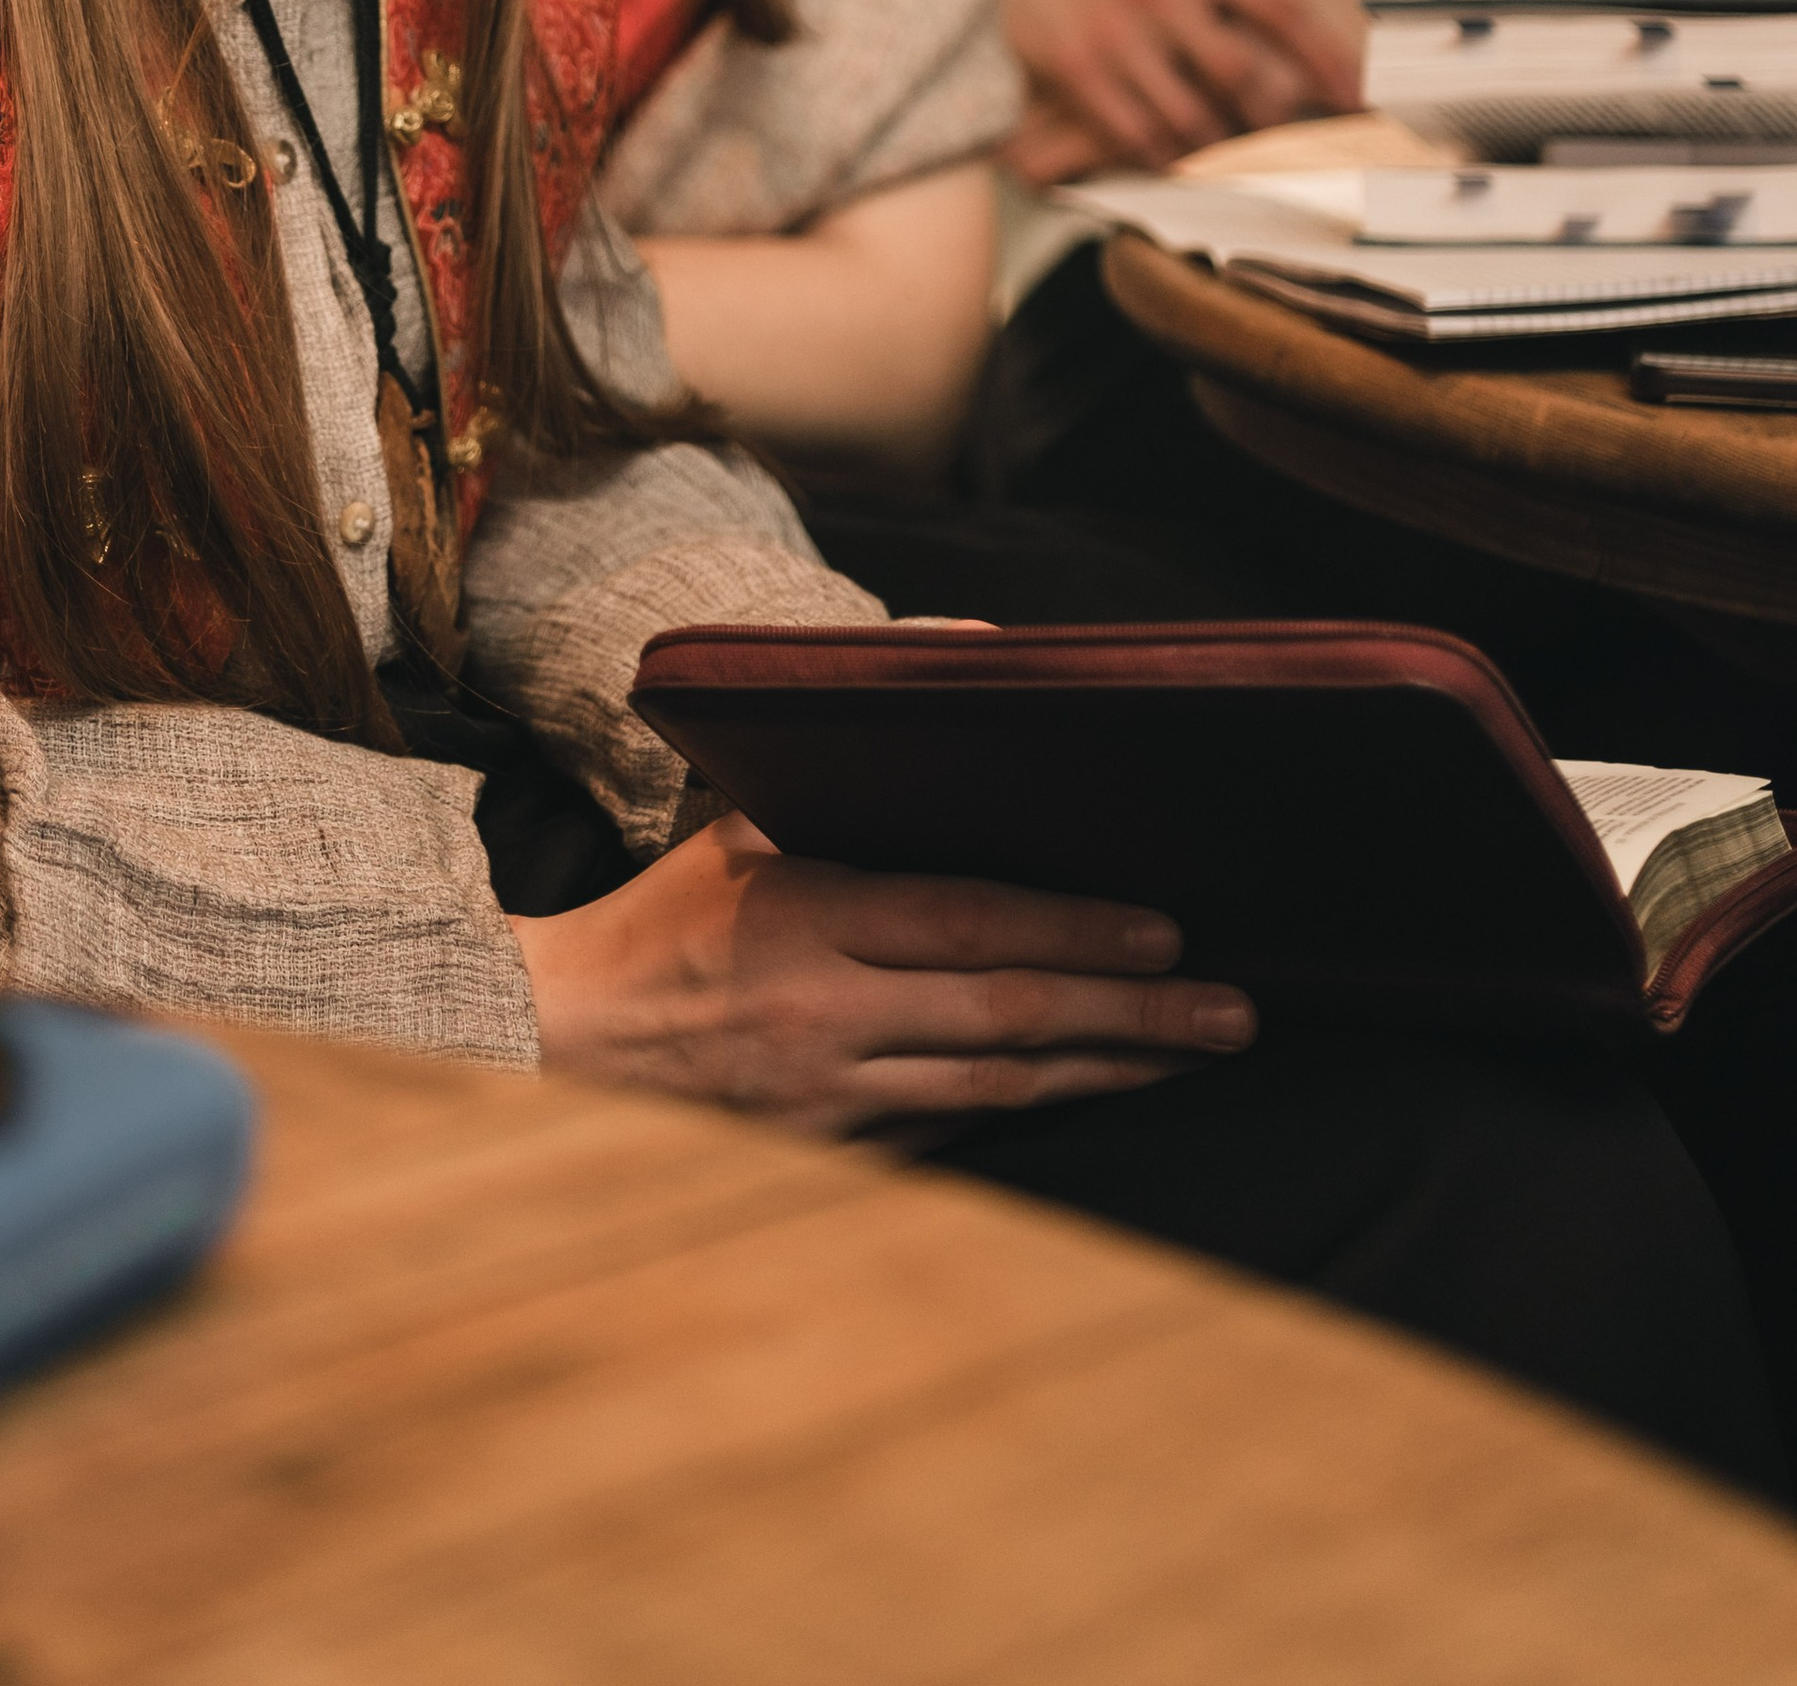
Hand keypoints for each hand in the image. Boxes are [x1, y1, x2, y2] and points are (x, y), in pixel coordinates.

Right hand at [514, 812, 1254, 1131]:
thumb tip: (967, 644)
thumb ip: (853, 741)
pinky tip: (1103, 1086)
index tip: (1168, 932)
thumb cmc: (671, 917)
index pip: (968, 923)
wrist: (566, 1045)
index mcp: (809, 920)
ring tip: (1200, 1053)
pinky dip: (1039, 1106)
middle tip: (1234, 1010)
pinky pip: (960, 1129)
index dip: (1075, 931)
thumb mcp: (747, 814)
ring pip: (1002, 1087)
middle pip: (1010, 1016)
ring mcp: (834, 1099)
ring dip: (1112, 1071)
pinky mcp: (836, 1155)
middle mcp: (828, 1016)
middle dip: (1135, 1014)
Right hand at [999, 0, 1362, 177]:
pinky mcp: (1078, 68)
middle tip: (1294, 144)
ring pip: (1193, 117)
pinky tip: (1174, 156)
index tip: (1358, 97)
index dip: (1328, 55)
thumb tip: (1311, 24)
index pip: (1281, 4)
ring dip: (1220, 149)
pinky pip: (1138, 134)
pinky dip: (1166, 156)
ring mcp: (1117, 33)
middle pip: (1242, 74)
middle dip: (1274, 119)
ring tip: (1232, 158)